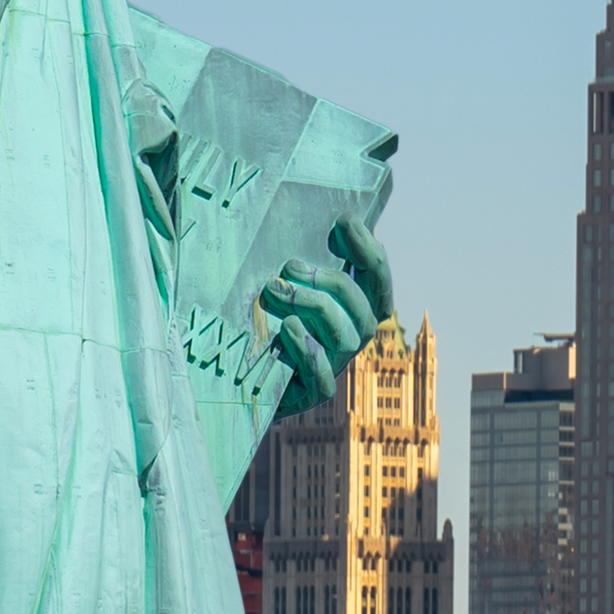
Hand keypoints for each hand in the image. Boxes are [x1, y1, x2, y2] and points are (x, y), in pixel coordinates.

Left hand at [261, 223, 395, 410]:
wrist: (235, 376)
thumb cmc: (260, 318)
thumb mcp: (281, 284)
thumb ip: (302, 258)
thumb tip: (320, 219)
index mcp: (352, 308)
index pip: (378, 280)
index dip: (369, 251)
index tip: (344, 223)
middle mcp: (350, 337)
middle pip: (364, 308)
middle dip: (330, 281)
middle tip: (288, 266)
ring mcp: (333, 366)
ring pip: (344, 336)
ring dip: (311, 306)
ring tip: (272, 290)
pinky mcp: (310, 394)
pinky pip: (323, 378)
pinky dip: (307, 350)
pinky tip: (285, 329)